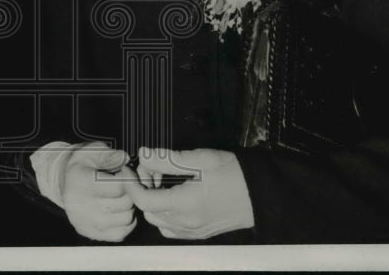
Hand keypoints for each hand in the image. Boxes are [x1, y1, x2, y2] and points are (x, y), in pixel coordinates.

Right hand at [59, 143, 138, 241]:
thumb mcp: (92, 150)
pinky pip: (119, 234)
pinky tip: (120, 210)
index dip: (128, 177)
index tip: (125, 172)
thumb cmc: (81, 163)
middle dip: (130, 192)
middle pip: (123, 204)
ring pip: (125, 220)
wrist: (63, 178)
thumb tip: (124, 159)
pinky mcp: (88, 232)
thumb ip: (109, 154)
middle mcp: (79, 205)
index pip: (118, 187)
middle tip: (125, 184)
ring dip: (129, 207)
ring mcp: (84, 221)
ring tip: (121, 196)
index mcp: (80, 182)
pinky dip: (125, 223)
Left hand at [128, 147, 254, 239]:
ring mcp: (192, 230)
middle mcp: (185, 222)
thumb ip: (168, 158)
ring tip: (163, 182)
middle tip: (152, 169)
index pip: (143, 199)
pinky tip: (173, 198)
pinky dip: (164, 214)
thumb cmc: (233, 174)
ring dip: (153, 202)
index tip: (129, 169)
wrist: (259, 194)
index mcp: (184, 204)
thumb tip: (144, 154)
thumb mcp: (201, 159)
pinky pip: (170, 229)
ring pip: (157, 221)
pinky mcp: (198, 233)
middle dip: (143, 188)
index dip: (131, 183)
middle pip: (147, 210)